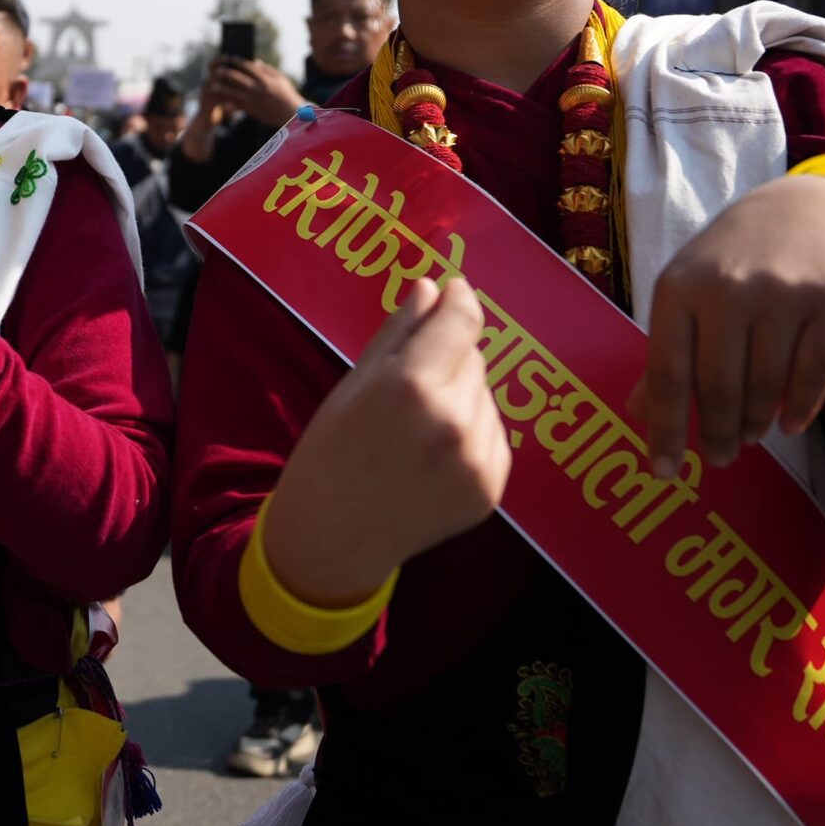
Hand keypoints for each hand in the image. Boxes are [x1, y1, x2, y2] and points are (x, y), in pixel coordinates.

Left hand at [204, 58, 309, 129]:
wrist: (290, 114)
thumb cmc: (286, 94)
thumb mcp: (280, 78)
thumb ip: (266, 69)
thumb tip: (255, 61)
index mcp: (264, 78)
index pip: (247, 66)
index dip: (236, 61)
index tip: (228, 58)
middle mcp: (256, 88)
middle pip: (236, 78)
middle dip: (225, 73)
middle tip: (217, 70)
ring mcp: (252, 99)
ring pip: (232, 92)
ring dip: (221, 88)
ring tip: (213, 85)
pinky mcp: (250, 110)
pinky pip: (236, 105)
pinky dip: (227, 102)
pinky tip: (221, 100)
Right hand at [258, 276, 508, 605]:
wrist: (333, 537)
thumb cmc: (330, 452)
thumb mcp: (352, 385)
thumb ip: (397, 333)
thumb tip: (431, 288)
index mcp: (410, 386)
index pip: (462, 321)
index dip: (460, 299)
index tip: (454, 291)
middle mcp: (452, 420)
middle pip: (473, 358)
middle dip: (447, 359)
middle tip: (407, 388)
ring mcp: (476, 459)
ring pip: (485, 397)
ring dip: (461, 398)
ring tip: (416, 429)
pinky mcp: (491, 488)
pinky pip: (494, 436)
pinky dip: (471, 435)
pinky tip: (433, 455)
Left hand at [631, 174, 824, 468]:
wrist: (809, 206)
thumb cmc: (734, 257)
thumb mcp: (688, 290)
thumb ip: (667, 352)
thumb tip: (638, 414)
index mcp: (679, 288)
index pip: (667, 375)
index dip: (664, 430)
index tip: (663, 473)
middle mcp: (729, 289)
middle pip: (719, 387)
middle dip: (716, 433)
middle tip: (717, 457)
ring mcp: (785, 293)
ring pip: (767, 386)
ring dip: (755, 422)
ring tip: (749, 436)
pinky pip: (817, 373)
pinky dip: (801, 406)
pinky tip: (790, 422)